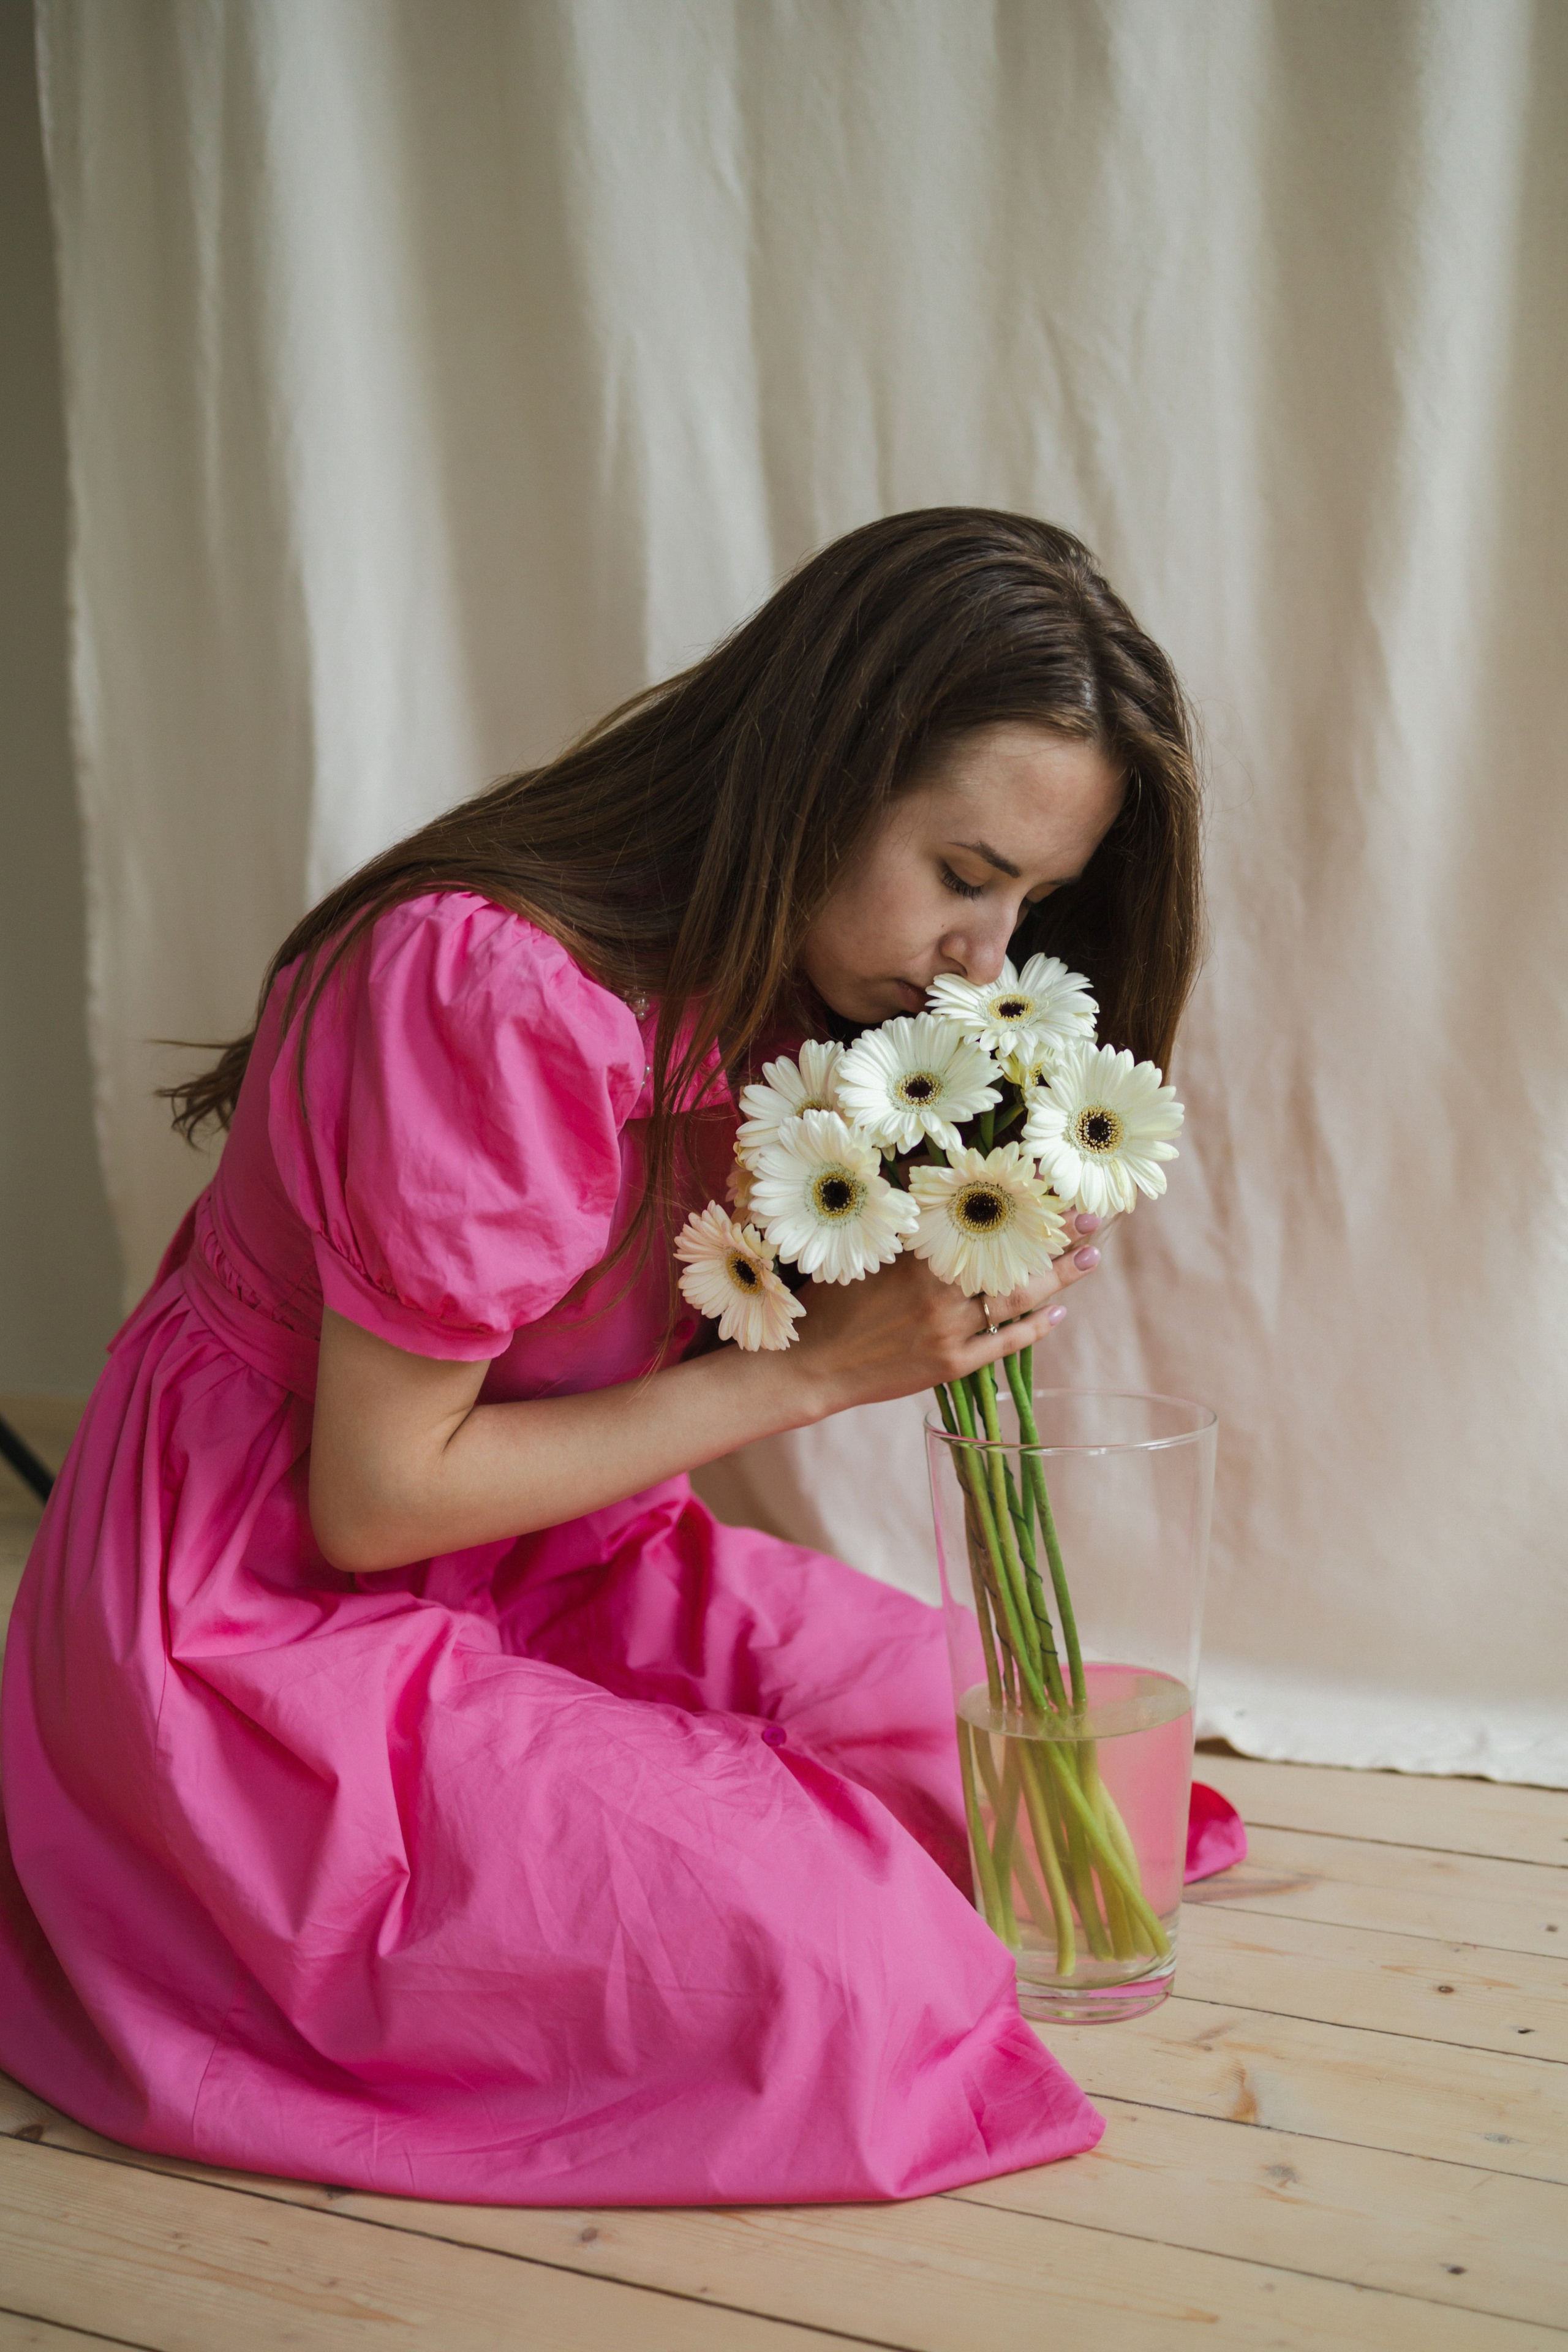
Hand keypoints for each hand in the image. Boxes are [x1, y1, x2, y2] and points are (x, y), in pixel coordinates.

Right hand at [784, 1211, 1103, 1417]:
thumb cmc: (833, 1300)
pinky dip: (1034, 1328)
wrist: (812, 1364)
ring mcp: (948, 1331)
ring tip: (1090, 1258)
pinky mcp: (950, 1364)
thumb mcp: (866, 1250)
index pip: (982, 1222)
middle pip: (1011, 1258)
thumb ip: (906, 1224)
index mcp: (918, 1258)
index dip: (1022, 1204)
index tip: (1054, 1185)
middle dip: (1057, 1237)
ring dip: (1058, 1278)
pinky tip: (1058, 1314)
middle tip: (1095, 1218)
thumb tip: (934, 1181)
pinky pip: (1003, 1344)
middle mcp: (939, 1292)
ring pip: (1016, 1300)